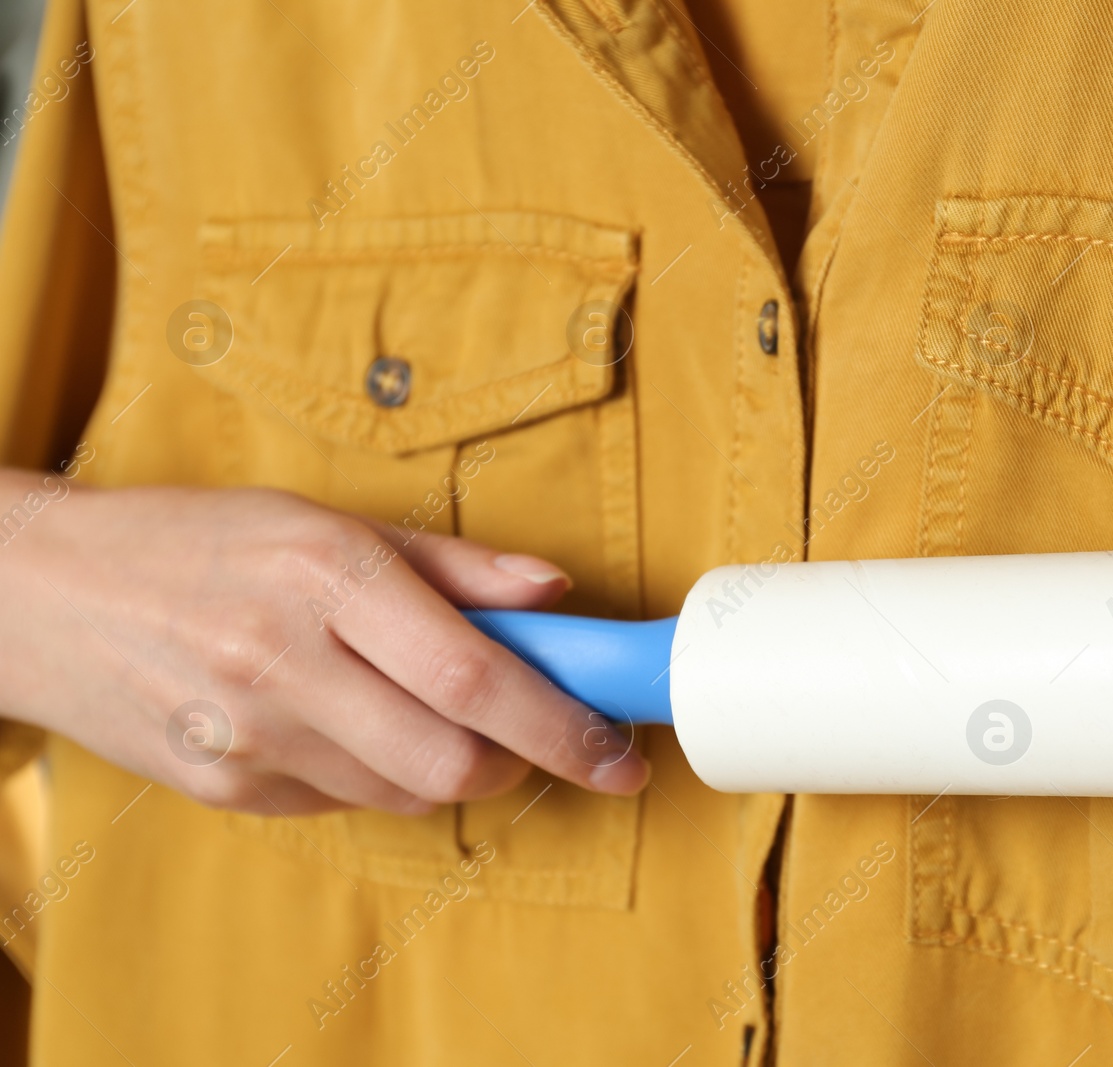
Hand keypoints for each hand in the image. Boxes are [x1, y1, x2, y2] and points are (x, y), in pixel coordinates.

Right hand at [0, 471, 649, 814]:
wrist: (44, 593)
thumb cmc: (202, 540)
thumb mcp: (328, 520)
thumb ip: (456, 564)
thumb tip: (556, 594)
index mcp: (327, 575)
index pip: (477, 677)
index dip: (565, 726)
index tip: (621, 754)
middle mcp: (287, 660)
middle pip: (453, 759)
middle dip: (518, 760)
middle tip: (527, 732)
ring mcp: (250, 735)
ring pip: (406, 792)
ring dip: (448, 767)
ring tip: (415, 707)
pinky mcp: (222, 788)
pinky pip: (342, 803)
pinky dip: (373, 775)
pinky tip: (341, 723)